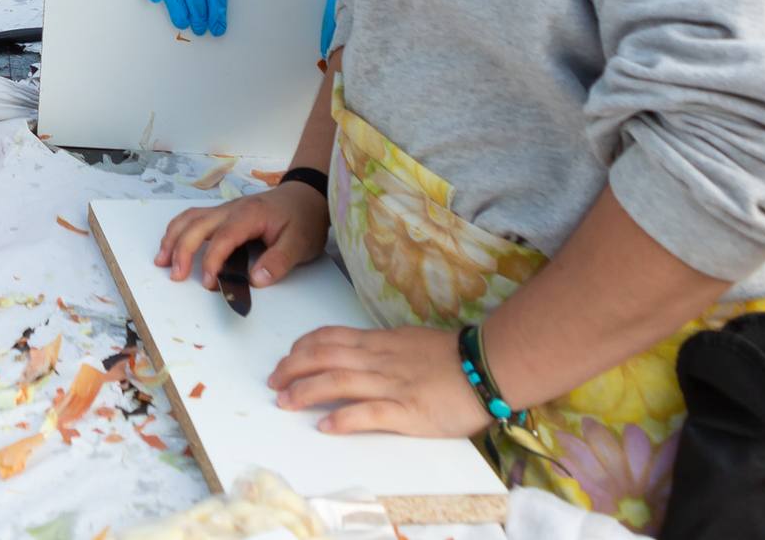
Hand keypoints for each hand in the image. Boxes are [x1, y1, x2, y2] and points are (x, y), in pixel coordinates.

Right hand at [155, 180, 329, 290]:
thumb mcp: (301, 243)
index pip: (222, 238)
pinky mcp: (223, 214)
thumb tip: (255, 280)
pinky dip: (178, 232)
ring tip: (162, 261)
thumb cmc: (304, 218)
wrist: (307, 195)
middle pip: (196, 224)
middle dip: (182, 250)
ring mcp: (225, 210)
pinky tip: (173, 246)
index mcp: (250, 215)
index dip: (212, 261)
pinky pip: (194, 218)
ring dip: (173, 238)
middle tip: (176, 276)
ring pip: (189, 218)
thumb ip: (279, 262)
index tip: (209, 283)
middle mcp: (231, 209)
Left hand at [269, 325, 495, 436]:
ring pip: (339, 381)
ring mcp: (393, 384)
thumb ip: (384, 348)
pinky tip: (325, 426)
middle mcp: (380, 360)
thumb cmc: (455, 357)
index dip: (303, 347)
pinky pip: (370, 413)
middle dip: (293, 368)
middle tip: (273, 383)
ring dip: (307, 391)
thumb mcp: (412, 341)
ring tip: (285, 402)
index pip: (332, 337)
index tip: (287, 358)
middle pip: (325, 357)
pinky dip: (345, 418)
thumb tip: (359, 353)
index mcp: (381, 343)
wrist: (491, 365)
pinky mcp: (409, 411)